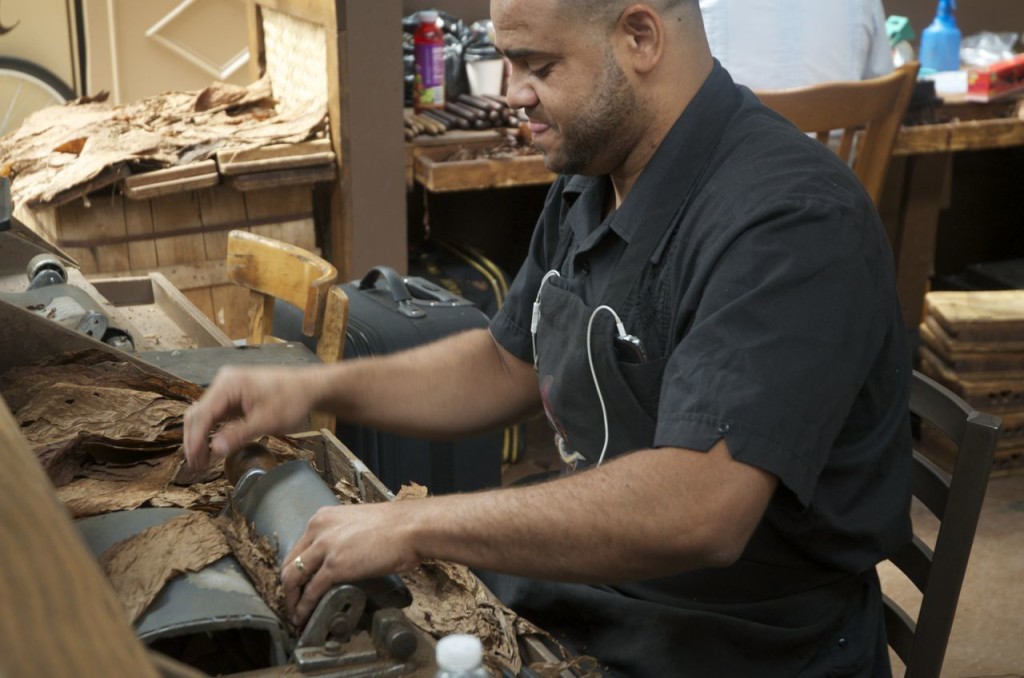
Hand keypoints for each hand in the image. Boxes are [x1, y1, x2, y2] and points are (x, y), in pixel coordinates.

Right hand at [183, 365, 322, 470]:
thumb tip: (214, 450)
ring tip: (202, 461)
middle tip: (196, 466)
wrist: (309, 388)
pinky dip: (211, 432)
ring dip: (201, 437)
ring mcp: (227, 390)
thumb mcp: (266, 421)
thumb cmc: (292, 400)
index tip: (194, 461)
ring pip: (204, 415)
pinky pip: (216, 415)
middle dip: (195, 440)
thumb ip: (239, 435)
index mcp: (228, 384)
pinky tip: (212, 449)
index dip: (195, 440)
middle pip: (198, 414)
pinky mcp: (234, 397)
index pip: (202, 414)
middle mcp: (223, 383)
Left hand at [281, 502, 421, 627]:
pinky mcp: (334, 566)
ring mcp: (325, 547)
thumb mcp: (357, 524)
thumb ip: (343, 537)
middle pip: (290, 564)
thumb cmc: (395, 526)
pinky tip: (304, 616)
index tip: (298, 584)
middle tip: (293, 603)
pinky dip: (304, 607)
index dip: (295, 570)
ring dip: (292, 600)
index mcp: (323, 518)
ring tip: (296, 614)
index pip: (298, 548)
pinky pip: (311, 591)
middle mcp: (318, 529)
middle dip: (288, 588)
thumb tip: (342, 556)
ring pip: (293, 578)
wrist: (411, 527)